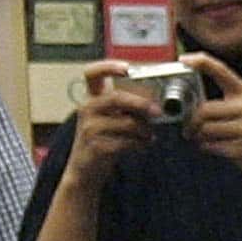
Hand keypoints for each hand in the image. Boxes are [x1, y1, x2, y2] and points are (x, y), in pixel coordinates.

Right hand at [66, 59, 155, 180]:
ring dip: (144, 129)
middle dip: (141, 103)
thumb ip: (125, 109)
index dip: (109, 66)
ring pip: (126, 122)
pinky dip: (141, 143)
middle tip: (158, 111)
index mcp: (91, 99)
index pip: (92, 73)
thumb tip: (155, 104)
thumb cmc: (101, 144)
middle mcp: (86, 110)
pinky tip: (145, 145)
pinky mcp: (96, 147)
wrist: (83, 174)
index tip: (128, 69)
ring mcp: (89, 129)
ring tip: (150, 134)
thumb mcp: (108, 121)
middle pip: (116, 98)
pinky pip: (126, 142)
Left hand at [181, 52, 241, 182]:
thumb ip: (225, 101)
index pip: (221, 70)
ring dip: (200, 137)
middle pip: (204, 110)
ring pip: (205, 130)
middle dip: (192, 122)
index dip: (200, 62)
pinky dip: (208, 148)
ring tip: (208, 139)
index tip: (184, 60)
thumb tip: (188, 103)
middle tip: (189, 129)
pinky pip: (211, 146)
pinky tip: (218, 148)